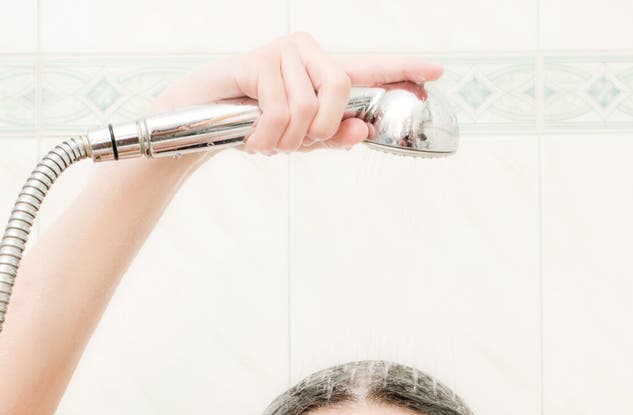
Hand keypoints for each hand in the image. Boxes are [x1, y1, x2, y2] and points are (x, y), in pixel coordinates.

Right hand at [148, 32, 443, 155]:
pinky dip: (266, 138)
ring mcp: (280, 53)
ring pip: (308, 107)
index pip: (369, 69)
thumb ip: (331, 138)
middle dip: (322, 128)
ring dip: (285, 139)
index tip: (437, 73)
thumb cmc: (252, 126)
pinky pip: (280, 111)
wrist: (196, 122)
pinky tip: (251, 140)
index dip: (403, 70)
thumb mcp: (297, 140)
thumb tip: (364, 134)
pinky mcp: (255, 62)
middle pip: (341, 88)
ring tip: (264, 140)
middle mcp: (305, 54)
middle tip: (296, 143)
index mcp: (320, 73)